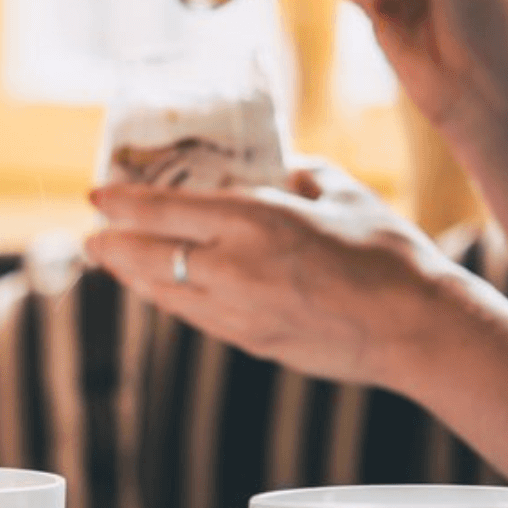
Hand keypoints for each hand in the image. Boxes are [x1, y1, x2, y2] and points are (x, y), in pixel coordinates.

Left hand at [84, 162, 457, 389]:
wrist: (416, 327)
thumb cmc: (387, 252)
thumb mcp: (340, 193)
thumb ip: (298, 174)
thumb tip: (278, 166)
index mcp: (252, 220)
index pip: (163, 209)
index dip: (121, 202)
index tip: (95, 196)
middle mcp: (232, 267)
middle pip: (147, 256)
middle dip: (111, 245)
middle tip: (91, 236)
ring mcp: (237, 311)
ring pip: (164, 292)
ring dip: (133, 276)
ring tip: (114, 262)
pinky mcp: (251, 341)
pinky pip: (194, 316)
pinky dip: (169, 299)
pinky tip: (165, 292)